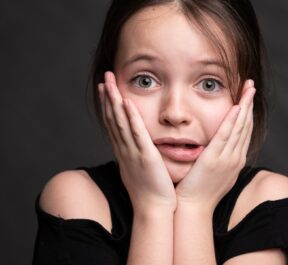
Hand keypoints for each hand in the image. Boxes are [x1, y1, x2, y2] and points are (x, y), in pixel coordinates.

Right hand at [98, 71, 175, 211]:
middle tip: (105, 76)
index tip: (104, 88)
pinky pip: (137, 133)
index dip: (107, 104)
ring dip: (114, 100)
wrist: (153, 209)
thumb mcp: (139, 168)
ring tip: (110, 81)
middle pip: (113, 118)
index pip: (113, 123)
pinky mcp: (145, 156)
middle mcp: (124, 149)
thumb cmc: (149, 190)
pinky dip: (130, 117)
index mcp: (124, 152)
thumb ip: (137, 154)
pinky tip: (126, 102)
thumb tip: (138, 146)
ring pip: (120, 122)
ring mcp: (133, 152)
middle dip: (108, 96)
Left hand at [175, 79, 255, 210]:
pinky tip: (237, 106)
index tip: (247, 96)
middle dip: (249, 103)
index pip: (244, 130)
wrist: (193, 208)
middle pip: (246, 125)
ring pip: (240, 126)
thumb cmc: (198, 190)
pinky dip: (233, 120)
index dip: (247, 111)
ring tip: (248, 87)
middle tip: (251, 84)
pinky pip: (226, 135)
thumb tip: (216, 147)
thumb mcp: (213, 172)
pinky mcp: (215, 159)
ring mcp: (227, 158)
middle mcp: (236, 157)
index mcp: (235, 159)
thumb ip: (217, 157)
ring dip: (245, 105)